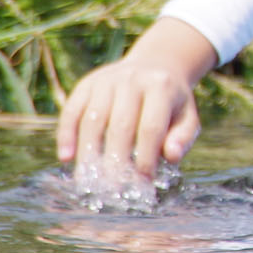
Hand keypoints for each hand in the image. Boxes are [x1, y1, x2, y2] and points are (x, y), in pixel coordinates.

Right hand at [55, 17, 218, 188]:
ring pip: (93, 119)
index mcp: (160, 87)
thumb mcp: (187, 116)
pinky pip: (72, 110)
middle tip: (113, 188)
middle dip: (116, 160)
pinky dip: (66, 134)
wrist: (154, 65)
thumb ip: (183, 137)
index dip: (146, 156)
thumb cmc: (171, 102)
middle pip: (120, 125)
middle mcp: (132, 79)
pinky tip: (66, 157)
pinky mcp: (87, 84)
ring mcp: (106, 79)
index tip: (143, 181)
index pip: (151, 127)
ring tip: (89, 180)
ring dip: (89, 152)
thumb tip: (171, 157)